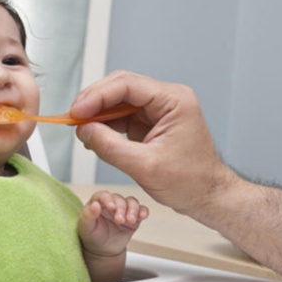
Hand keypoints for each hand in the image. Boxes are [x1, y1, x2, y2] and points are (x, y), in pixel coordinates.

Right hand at [71, 71, 238, 217]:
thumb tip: (83, 130)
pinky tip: (94, 134)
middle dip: (94, 101)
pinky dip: (106, 123)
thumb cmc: (190, 182)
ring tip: (80, 128)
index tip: (76, 111)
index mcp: (174, 101)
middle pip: (122, 86)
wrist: (207, 196)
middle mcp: (168, 99)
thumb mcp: (145, 167)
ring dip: (98, 112)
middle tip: (73, 117)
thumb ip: (111, 147)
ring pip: (120, 99)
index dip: (97, 96)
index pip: (128, 85)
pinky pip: (123, 114)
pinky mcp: (152, 122)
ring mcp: (160, 109)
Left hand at [77, 191, 148, 281]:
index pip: (103, 195)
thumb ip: (88, 215)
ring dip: (133, 209)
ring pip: (131, 202)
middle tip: (119, 220)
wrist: (103, 250)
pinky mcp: (134, 217)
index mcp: (98, 202)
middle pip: (119, 199)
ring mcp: (124, 209)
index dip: (108, 199)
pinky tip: (142, 216)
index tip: (111, 207)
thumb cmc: (92, 236)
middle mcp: (112, 203)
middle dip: (121, 208)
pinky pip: (141, 210)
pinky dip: (143, 211)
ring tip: (130, 220)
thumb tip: (94, 205)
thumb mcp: (85, 227)